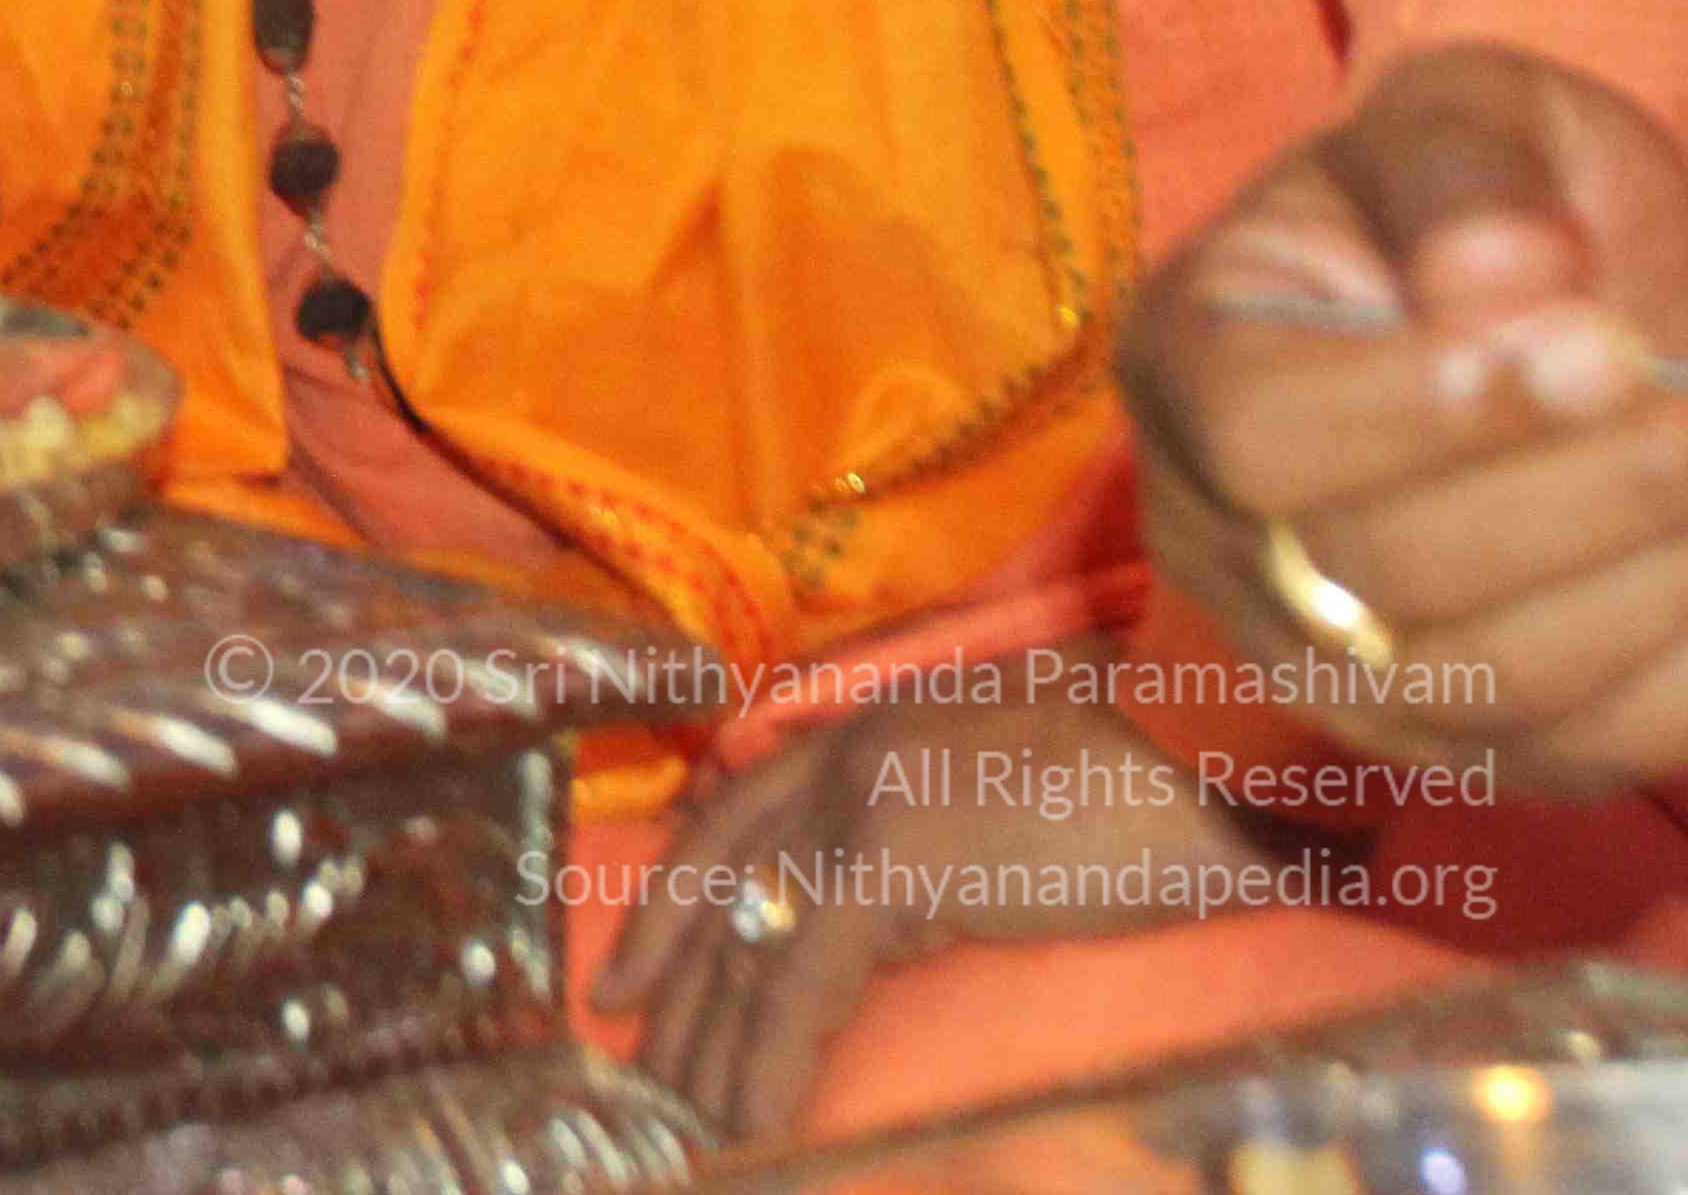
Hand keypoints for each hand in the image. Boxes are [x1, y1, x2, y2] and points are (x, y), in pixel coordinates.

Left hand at [597, 678, 1273, 1146]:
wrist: (1224, 739)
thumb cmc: (1155, 776)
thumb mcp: (1005, 786)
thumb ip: (929, 828)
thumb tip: (890, 920)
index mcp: (863, 728)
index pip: (725, 821)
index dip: (669, 906)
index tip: (630, 976)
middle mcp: (838, 755)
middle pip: (716, 887)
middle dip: (674, 994)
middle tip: (639, 1077)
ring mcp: (858, 802)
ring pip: (748, 941)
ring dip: (713, 1048)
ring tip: (686, 1123)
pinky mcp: (893, 862)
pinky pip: (804, 984)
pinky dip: (772, 1063)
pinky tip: (755, 1122)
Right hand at [1119, 44, 1687, 789]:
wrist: (1535, 312)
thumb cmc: (1485, 198)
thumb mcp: (1468, 115)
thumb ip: (1467, 173)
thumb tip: (1500, 279)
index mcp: (1181, 357)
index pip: (1260, 435)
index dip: (1428, 411)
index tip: (1597, 344)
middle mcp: (1216, 534)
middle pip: (1379, 576)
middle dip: (1577, 494)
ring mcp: (1325, 662)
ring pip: (1486, 681)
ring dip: (1645, 582)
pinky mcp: (1451, 741)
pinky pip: (1574, 752)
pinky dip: (1680, 668)